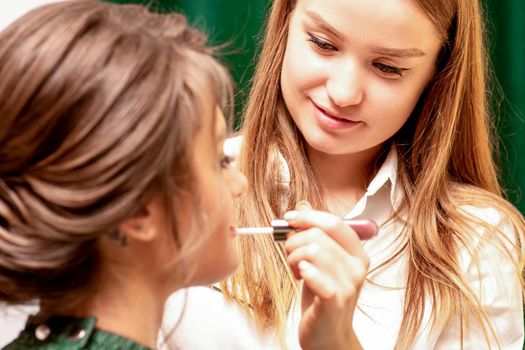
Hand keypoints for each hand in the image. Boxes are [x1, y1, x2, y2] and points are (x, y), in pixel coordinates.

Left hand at [284, 201, 369, 349]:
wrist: (327, 336)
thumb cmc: (322, 297)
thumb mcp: (321, 262)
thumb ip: (316, 234)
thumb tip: (304, 205)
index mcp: (357, 254)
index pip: (334, 222)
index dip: (309, 216)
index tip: (289, 218)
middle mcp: (357, 267)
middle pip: (318, 235)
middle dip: (294, 241)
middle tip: (290, 255)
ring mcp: (348, 285)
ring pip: (312, 251)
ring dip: (293, 258)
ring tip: (295, 270)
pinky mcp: (334, 301)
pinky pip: (314, 274)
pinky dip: (302, 270)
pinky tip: (300, 275)